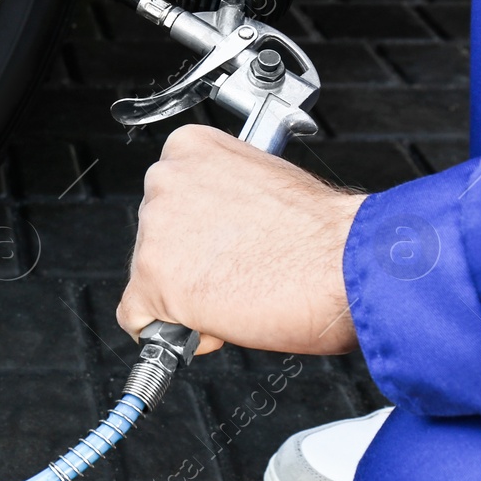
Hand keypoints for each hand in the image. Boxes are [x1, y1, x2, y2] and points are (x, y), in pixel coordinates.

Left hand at [116, 125, 366, 356]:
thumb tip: (214, 228)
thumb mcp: (268, 183)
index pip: (170, 197)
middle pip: (155, 237)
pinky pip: (137, 317)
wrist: (344, 264)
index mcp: (190, 149)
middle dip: (191, 263)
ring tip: (240, 291)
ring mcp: (154, 228)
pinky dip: (171, 331)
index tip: (227, 244)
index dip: (200, 233)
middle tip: (240, 271)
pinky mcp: (152, 278)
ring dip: (187, 296)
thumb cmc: (324, 232)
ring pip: (149, 277)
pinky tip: (212, 322)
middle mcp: (164, 179)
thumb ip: (226, 198)